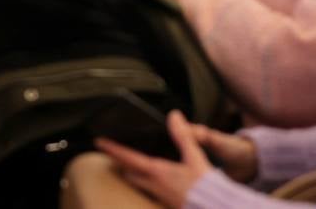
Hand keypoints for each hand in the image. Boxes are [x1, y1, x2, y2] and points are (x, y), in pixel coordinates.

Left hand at [96, 112, 215, 207]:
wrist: (216, 208)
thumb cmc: (204, 185)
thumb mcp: (194, 156)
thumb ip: (183, 135)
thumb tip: (174, 116)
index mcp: (157, 172)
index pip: (128, 159)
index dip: (113, 150)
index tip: (99, 142)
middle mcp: (154, 185)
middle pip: (129, 174)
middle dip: (120, 165)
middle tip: (112, 155)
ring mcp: (159, 196)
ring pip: (138, 184)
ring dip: (131, 175)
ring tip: (129, 165)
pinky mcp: (167, 202)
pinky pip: (150, 191)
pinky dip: (145, 183)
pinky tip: (153, 180)